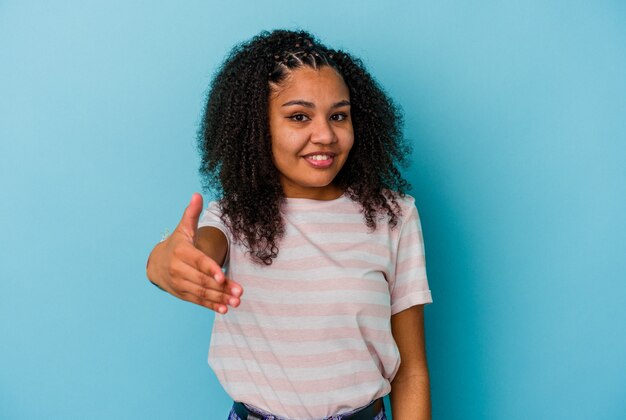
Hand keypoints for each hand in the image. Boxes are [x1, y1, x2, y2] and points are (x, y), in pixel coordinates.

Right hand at [146, 193, 242, 313]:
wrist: (156, 263)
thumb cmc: (176, 244)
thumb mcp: (183, 228)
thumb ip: (192, 214)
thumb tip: (197, 195)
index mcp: (181, 252)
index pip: (198, 261)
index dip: (210, 270)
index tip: (222, 277)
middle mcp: (178, 269)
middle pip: (203, 280)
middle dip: (221, 287)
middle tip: (239, 292)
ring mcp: (179, 283)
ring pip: (201, 292)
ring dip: (220, 298)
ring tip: (236, 302)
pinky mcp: (182, 294)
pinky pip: (198, 301)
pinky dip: (211, 305)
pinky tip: (225, 309)